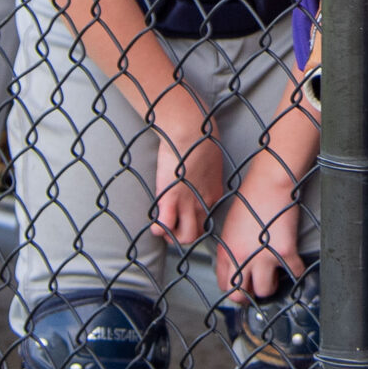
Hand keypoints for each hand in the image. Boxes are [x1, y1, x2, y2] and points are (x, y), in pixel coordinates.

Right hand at [151, 109, 222, 247]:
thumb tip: (197, 168)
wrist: (191, 131)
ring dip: (172, 236)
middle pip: (198, 234)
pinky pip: (164, 226)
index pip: (207, 220)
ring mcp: (188, 203)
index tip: (185, 216)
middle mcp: (203, 203)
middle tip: (172, 227)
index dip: (194, 221)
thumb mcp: (210, 159)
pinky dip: (158, 229)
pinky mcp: (171, 199)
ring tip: (163, 227)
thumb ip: (205, 170)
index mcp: (213, 193)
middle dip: (183, 235)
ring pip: (185, 237)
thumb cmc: (200, 137)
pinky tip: (154, 223)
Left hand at [216, 164, 306, 301]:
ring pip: (266, 291)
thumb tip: (237, 265)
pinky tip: (295, 265)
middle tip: (257, 286)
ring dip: (272, 285)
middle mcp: (243, 257)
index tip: (242, 286)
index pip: (224, 284)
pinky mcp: (285, 252)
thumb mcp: (230, 226)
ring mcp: (264, 257)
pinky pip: (294, 274)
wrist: (269, 183)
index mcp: (227, 251)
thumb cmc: (251, 198)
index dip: (234, 288)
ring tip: (275, 274)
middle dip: (249, 295)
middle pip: (240, 295)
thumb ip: (232, 249)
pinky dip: (297, 272)